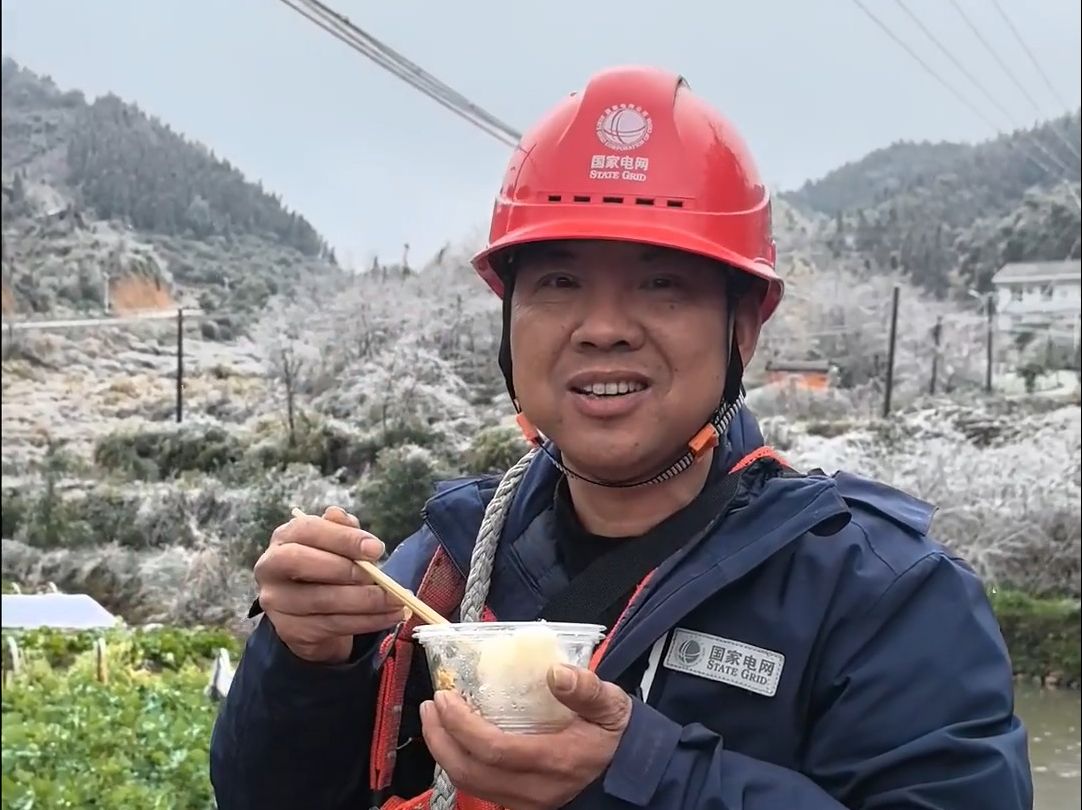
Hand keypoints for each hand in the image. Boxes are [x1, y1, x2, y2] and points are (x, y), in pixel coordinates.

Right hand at [254, 506, 405, 663]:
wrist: (311, 613)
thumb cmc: (327, 566)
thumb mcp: (336, 544)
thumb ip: (341, 529)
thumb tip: (341, 516)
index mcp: (284, 537)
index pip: (308, 530)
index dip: (343, 538)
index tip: (376, 549)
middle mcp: (270, 567)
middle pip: (301, 562)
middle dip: (346, 569)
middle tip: (381, 576)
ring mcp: (277, 602)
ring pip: (323, 600)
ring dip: (367, 602)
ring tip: (398, 600)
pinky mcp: (291, 630)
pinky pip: (334, 625)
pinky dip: (368, 621)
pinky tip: (390, 616)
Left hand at [420, 663, 631, 809]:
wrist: (629, 771)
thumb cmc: (616, 734)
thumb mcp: (612, 705)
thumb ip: (586, 689)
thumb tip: (554, 672)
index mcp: (556, 761)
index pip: (494, 750)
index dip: (461, 725)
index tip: (445, 696)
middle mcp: (536, 790)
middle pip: (470, 772)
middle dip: (440, 738)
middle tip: (431, 705)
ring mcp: (527, 802)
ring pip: (470, 784)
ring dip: (444, 751)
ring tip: (435, 718)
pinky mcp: (522, 803)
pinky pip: (480, 788)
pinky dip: (460, 763)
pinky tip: (456, 738)